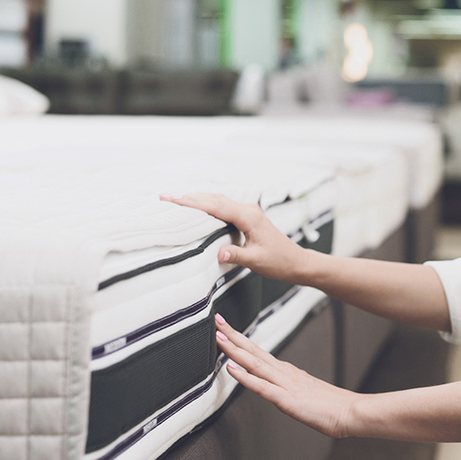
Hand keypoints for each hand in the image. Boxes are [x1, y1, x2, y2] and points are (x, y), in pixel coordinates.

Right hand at [160, 193, 308, 281]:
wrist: (296, 262)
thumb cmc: (279, 261)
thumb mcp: (256, 261)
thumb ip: (237, 256)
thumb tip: (219, 254)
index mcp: (249, 217)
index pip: (215, 206)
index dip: (192, 203)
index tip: (173, 200)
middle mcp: (248, 210)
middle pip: (213, 199)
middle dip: (188, 198)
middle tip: (165, 197)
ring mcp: (248, 212)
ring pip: (217, 201)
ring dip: (196, 200)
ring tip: (174, 200)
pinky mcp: (247, 217)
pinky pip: (223, 207)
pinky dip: (206, 206)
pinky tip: (195, 208)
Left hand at [214, 312, 358, 438]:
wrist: (350, 412)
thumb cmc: (331, 406)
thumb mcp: (306, 393)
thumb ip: (291, 387)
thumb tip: (279, 386)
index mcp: (287, 372)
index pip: (259, 353)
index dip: (241, 340)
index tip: (226, 329)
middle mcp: (284, 374)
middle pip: (254, 352)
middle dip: (234, 337)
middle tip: (218, 321)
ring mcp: (285, 385)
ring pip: (255, 364)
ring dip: (235, 351)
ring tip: (219, 338)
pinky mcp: (286, 400)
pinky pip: (262, 387)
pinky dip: (245, 377)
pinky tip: (232, 370)